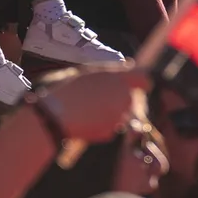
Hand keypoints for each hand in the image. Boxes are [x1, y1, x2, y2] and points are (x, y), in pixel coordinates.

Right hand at [37, 64, 151, 142]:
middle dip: (117, 101)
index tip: (140, 86)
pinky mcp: (111, 132)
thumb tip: (128, 65)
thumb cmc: (64, 89)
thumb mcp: (85, 72)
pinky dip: (99, 127)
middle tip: (95, 101)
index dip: (141, 82)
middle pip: (128, 99)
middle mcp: (123, 96)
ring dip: (108, 114)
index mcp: (117, 77)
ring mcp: (118, 116)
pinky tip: (83, 123)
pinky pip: (109, 128)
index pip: (143, 78)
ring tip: (85, 111)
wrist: (53, 116)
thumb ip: (109, 71)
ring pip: (118, 114)